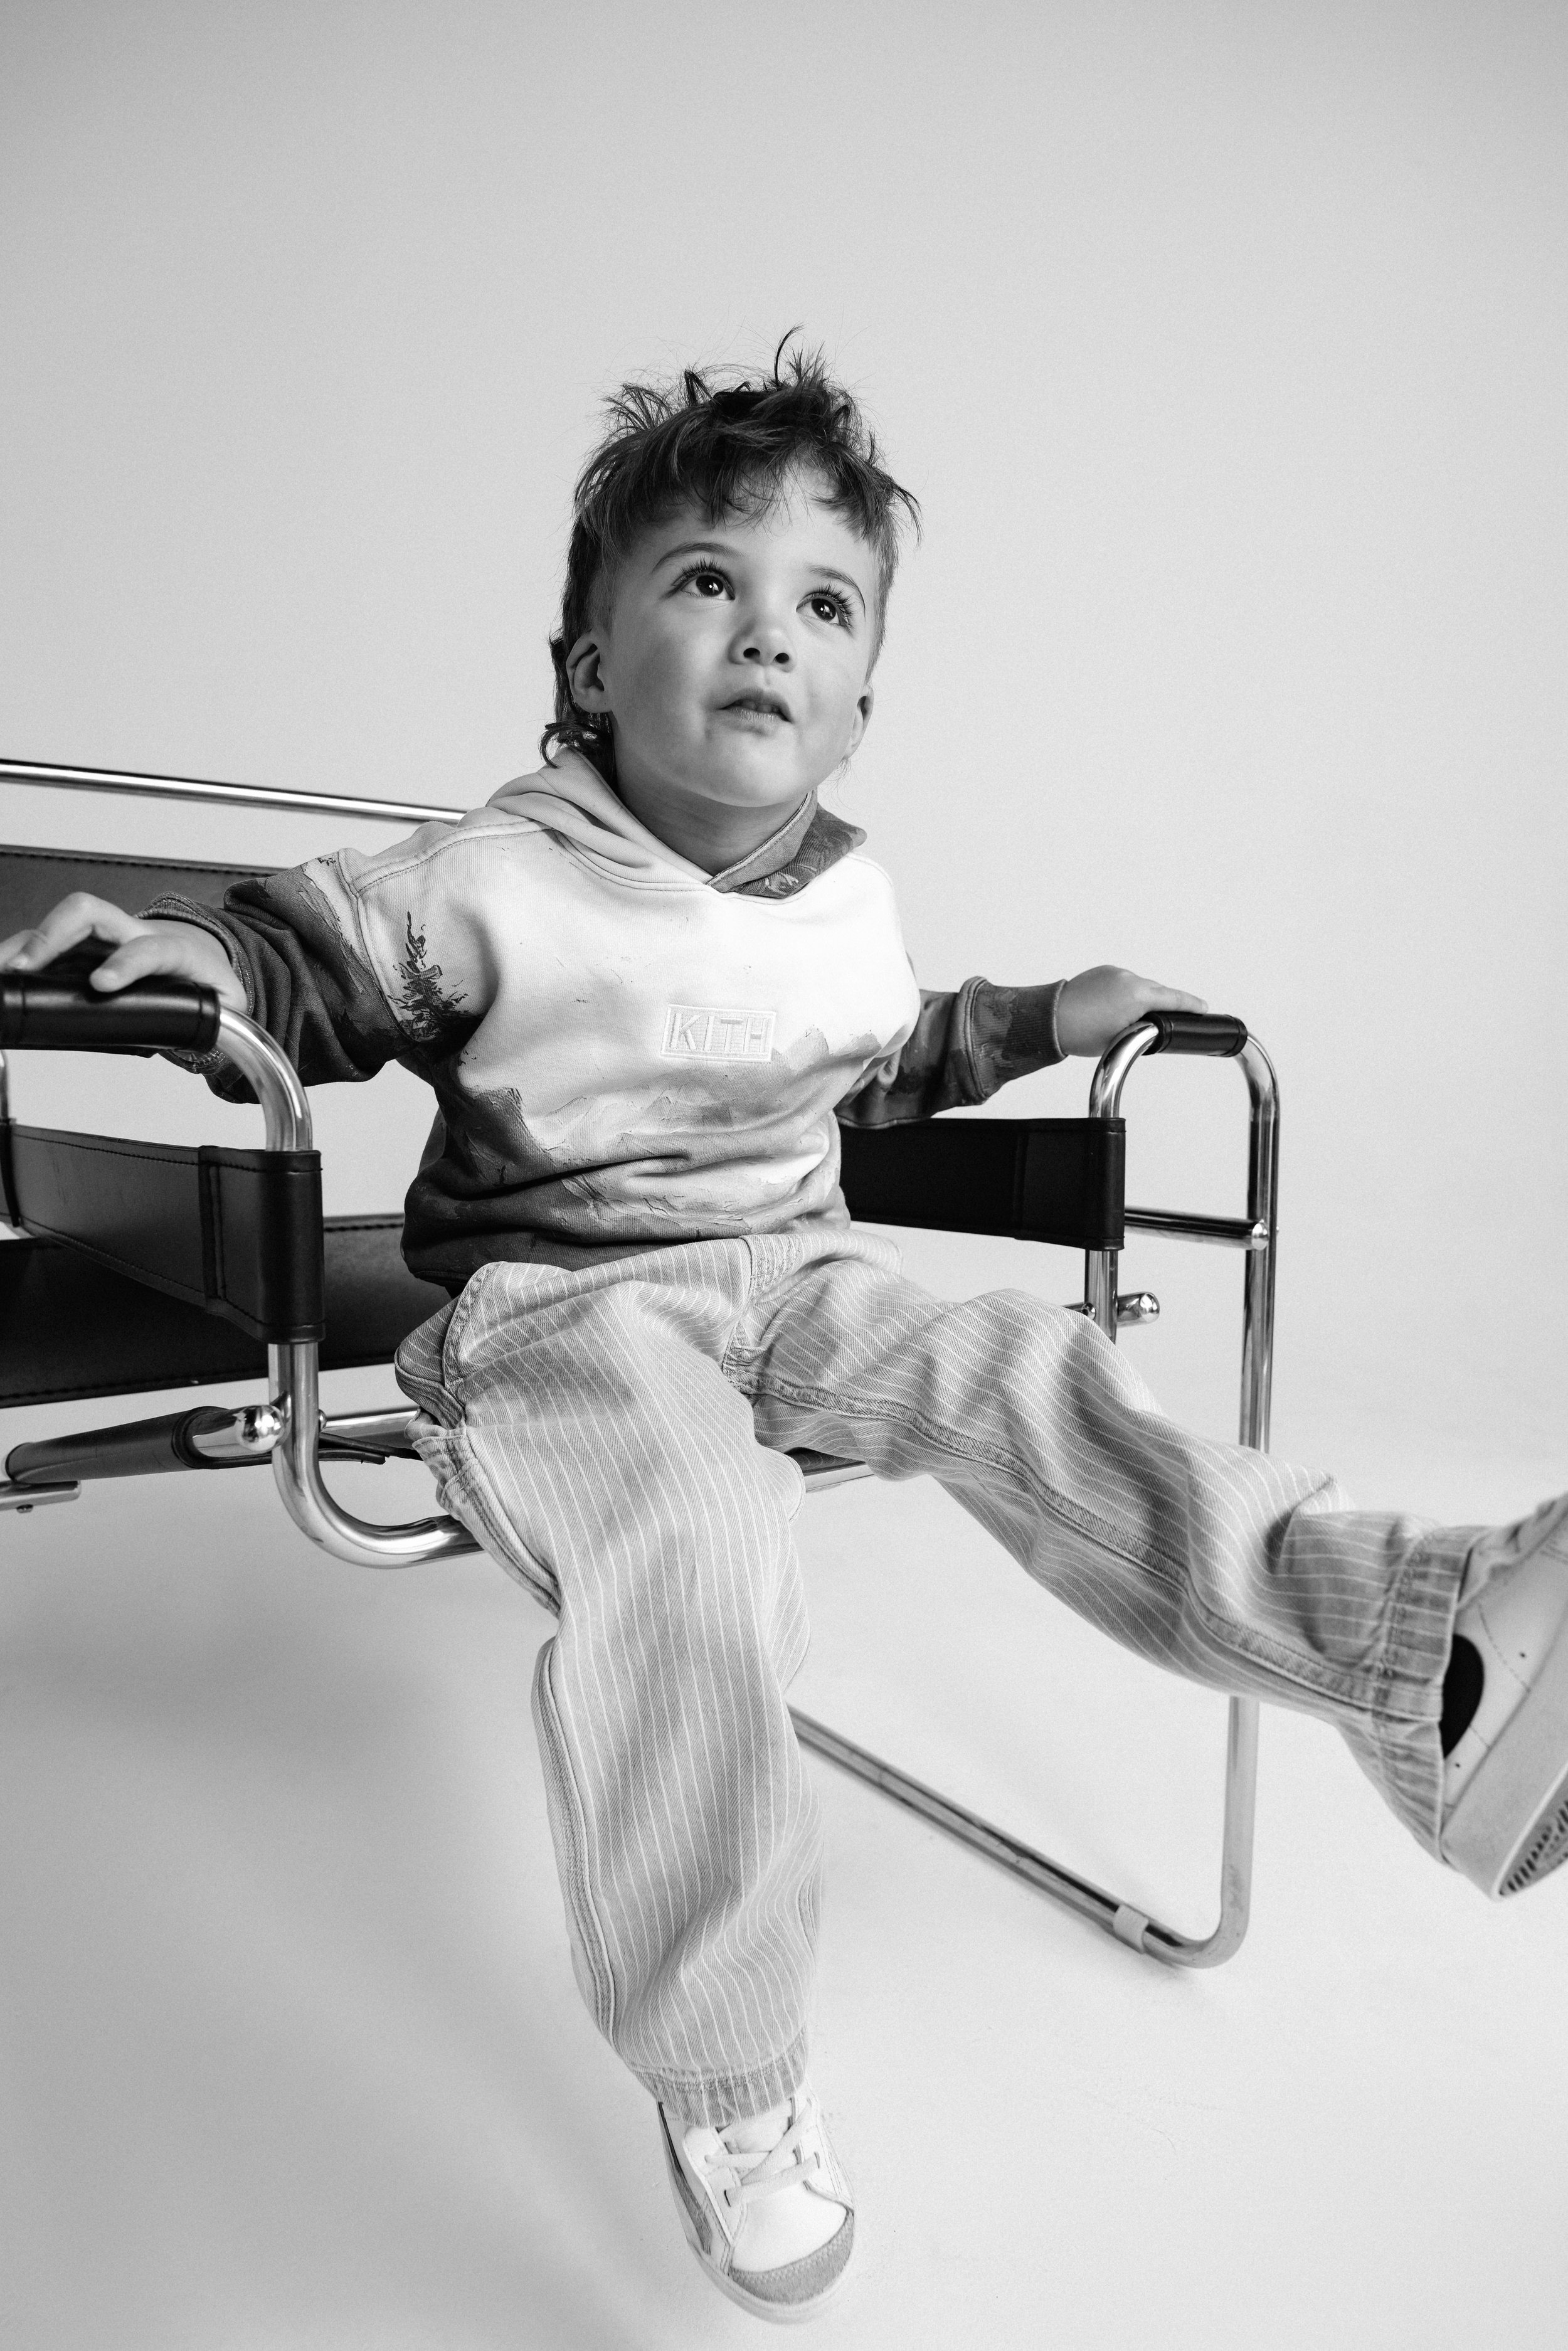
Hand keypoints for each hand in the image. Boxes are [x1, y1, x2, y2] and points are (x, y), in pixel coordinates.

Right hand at [0, 892, 245, 1011]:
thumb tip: (216, 1045)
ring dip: (28, 944)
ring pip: (62, 924)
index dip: (127, 962)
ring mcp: (104, 938)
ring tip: (4, 972)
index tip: (102, 984)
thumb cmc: (206, 980)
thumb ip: (222, 1022)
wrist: (201, 959)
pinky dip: (23, 954)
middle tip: (29, 966)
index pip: (151, 947)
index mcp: (174, 949)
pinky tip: (7, 975)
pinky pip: (49, 942)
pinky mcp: (83, 949)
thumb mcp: (225, 1003)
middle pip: (90, 913)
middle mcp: (133, 933)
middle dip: (55, 934)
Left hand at [1055, 965, 1207, 1058]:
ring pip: (1140, 986)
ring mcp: (1114, 973)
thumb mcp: (1122, 1038)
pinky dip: (1125, 993)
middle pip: (1158, 991)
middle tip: (1167, 1019)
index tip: (1203, 1007)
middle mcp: (1128, 978)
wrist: (1051, 1021)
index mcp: (1137, 995)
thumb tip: (1151, 1024)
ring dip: (1141, 999)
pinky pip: (1123, 981)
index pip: (1173, 999)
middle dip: (1164, 1003)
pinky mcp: (1102, 971)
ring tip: (1129, 1020)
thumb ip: (1145, 1027)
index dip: (1191, 1005)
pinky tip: (1114, 1008)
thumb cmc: (1081, 1034)